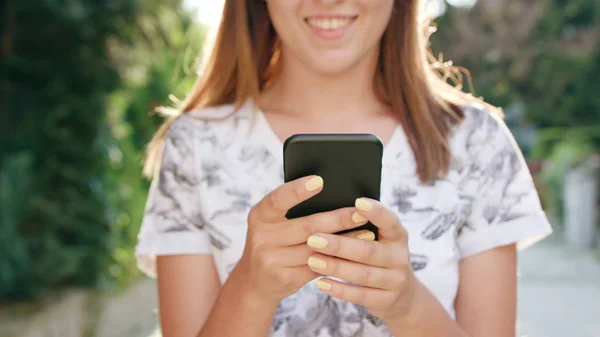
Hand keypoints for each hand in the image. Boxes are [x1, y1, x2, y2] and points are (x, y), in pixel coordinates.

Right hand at [233, 176, 370, 304]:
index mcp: (259, 215)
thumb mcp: (273, 222)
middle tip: (361, 213)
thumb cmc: (274, 240)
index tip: (321, 181)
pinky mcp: (284, 279)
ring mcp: (271, 260)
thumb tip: (335, 195)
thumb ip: (293, 210)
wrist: (257, 280)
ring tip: (367, 233)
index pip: (278, 199)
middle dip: (338, 219)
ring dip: (345, 242)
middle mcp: (262, 237)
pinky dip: (338, 260)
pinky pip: (317, 267)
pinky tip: (355, 254)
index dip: (298, 190)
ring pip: (316, 249)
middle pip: (306, 227)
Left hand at [305, 197, 418, 321]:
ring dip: (336, 267)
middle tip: (313, 239)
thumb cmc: (380, 257)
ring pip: (363, 274)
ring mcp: (396, 281)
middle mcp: (400, 257)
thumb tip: (331, 211)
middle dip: (340, 245)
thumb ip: (363, 227)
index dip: (376, 212)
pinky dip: (340, 289)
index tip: (358, 201)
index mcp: (398, 236)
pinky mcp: (387, 300)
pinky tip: (321, 283)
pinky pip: (361, 295)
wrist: (402, 296)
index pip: (390, 221)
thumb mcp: (381, 240)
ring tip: (312, 261)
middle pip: (369, 251)